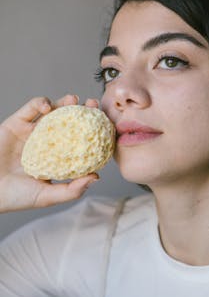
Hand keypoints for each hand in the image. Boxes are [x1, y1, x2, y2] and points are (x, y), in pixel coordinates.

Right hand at [0, 95, 99, 211]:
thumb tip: (96, 177)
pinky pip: (30, 109)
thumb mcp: (47, 196)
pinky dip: (40, 104)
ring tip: (74, 100)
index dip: (92, 131)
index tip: (105, 125)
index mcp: (56, 156)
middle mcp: (47, 141)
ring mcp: (32, 131)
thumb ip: (71, 190)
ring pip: (52, 111)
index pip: (79, 140)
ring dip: (64, 103)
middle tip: (93, 104)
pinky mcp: (16, 123)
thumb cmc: (15, 196)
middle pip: (69, 121)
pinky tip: (48, 108)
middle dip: (82, 111)